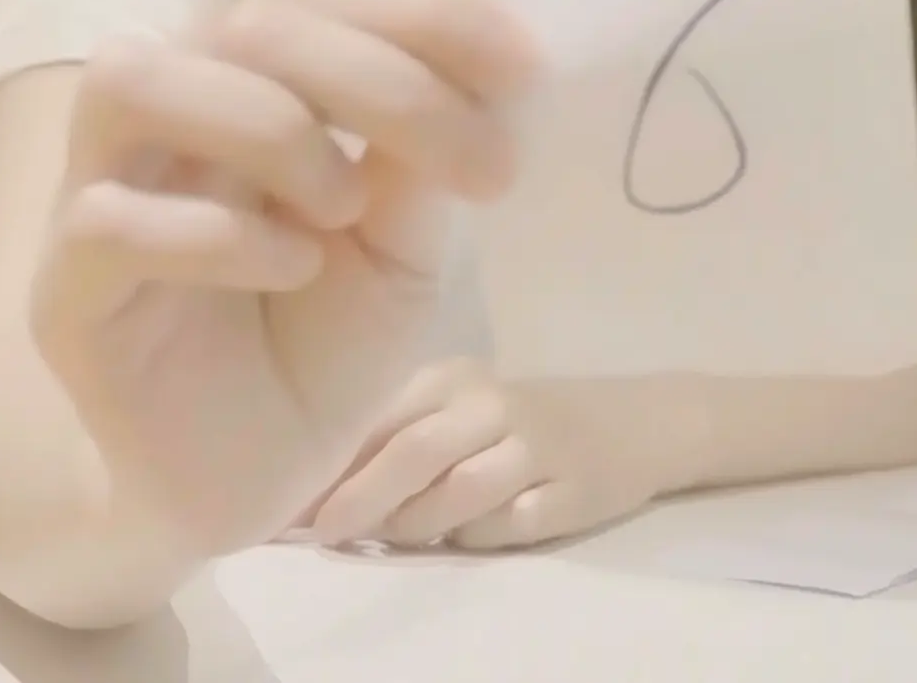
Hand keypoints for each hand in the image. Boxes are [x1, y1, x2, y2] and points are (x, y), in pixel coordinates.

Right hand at [28, 0, 537, 554]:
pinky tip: (291, 270)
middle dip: (384, 79)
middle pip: (245, 20)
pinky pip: (109, 220)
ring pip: (136, 79)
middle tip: (480, 169)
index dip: (424, 12)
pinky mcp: (66, 291)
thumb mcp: (404, 244)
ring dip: (270, 125)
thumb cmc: (321, 344)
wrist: (255, 478)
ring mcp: (99, 193)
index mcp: (252, 82)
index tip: (524, 69)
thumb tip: (485, 60)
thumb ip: (424, 158)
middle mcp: (170, 115)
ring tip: (345, 204)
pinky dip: (220, 234)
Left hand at [303, 359, 664, 549]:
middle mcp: (494, 405)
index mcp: (453, 379)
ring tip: (389, 538)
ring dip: (416, 524)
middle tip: (321, 534)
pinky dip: (480, 537)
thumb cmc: (517, 421)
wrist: (631, 423)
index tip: (286, 503)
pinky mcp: (573, 490)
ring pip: (462, 493)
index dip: (330, 463)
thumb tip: (308, 488)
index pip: (380, 416)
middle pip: (415, 453)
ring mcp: (538, 447)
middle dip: (360, 498)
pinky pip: (512, 525)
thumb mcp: (456, 409)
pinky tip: (467, 536)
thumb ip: (393, 437)